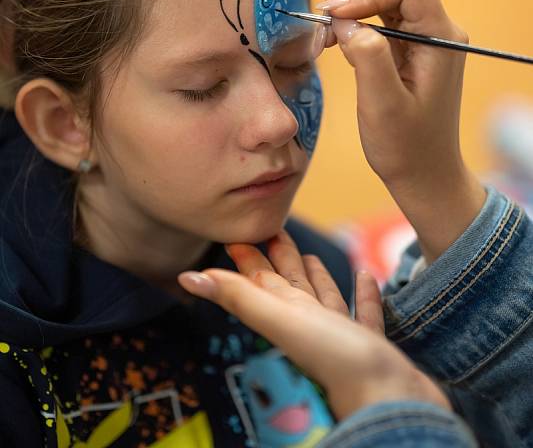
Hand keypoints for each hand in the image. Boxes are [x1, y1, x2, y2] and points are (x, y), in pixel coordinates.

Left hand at [178, 229, 449, 420]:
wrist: (391, 407)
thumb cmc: (337, 364)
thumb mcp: (283, 322)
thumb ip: (239, 297)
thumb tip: (187, 278)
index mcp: (286, 317)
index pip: (260, 281)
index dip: (246, 258)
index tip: (235, 235)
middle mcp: (309, 326)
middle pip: (289, 284)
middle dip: (279, 257)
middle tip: (272, 228)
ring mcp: (340, 339)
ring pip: (323, 299)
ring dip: (316, 276)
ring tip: (311, 253)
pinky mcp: (370, 348)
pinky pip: (363, 315)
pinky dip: (363, 295)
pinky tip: (366, 273)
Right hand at [318, 0, 485, 262]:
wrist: (423, 173)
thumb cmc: (406, 147)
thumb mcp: (384, 106)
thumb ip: (367, 56)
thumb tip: (343, 19)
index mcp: (439, 37)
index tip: (336, 17)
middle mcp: (434, 27)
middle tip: (324, 20)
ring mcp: (421, 31)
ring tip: (324, 14)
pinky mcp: (404, 39)